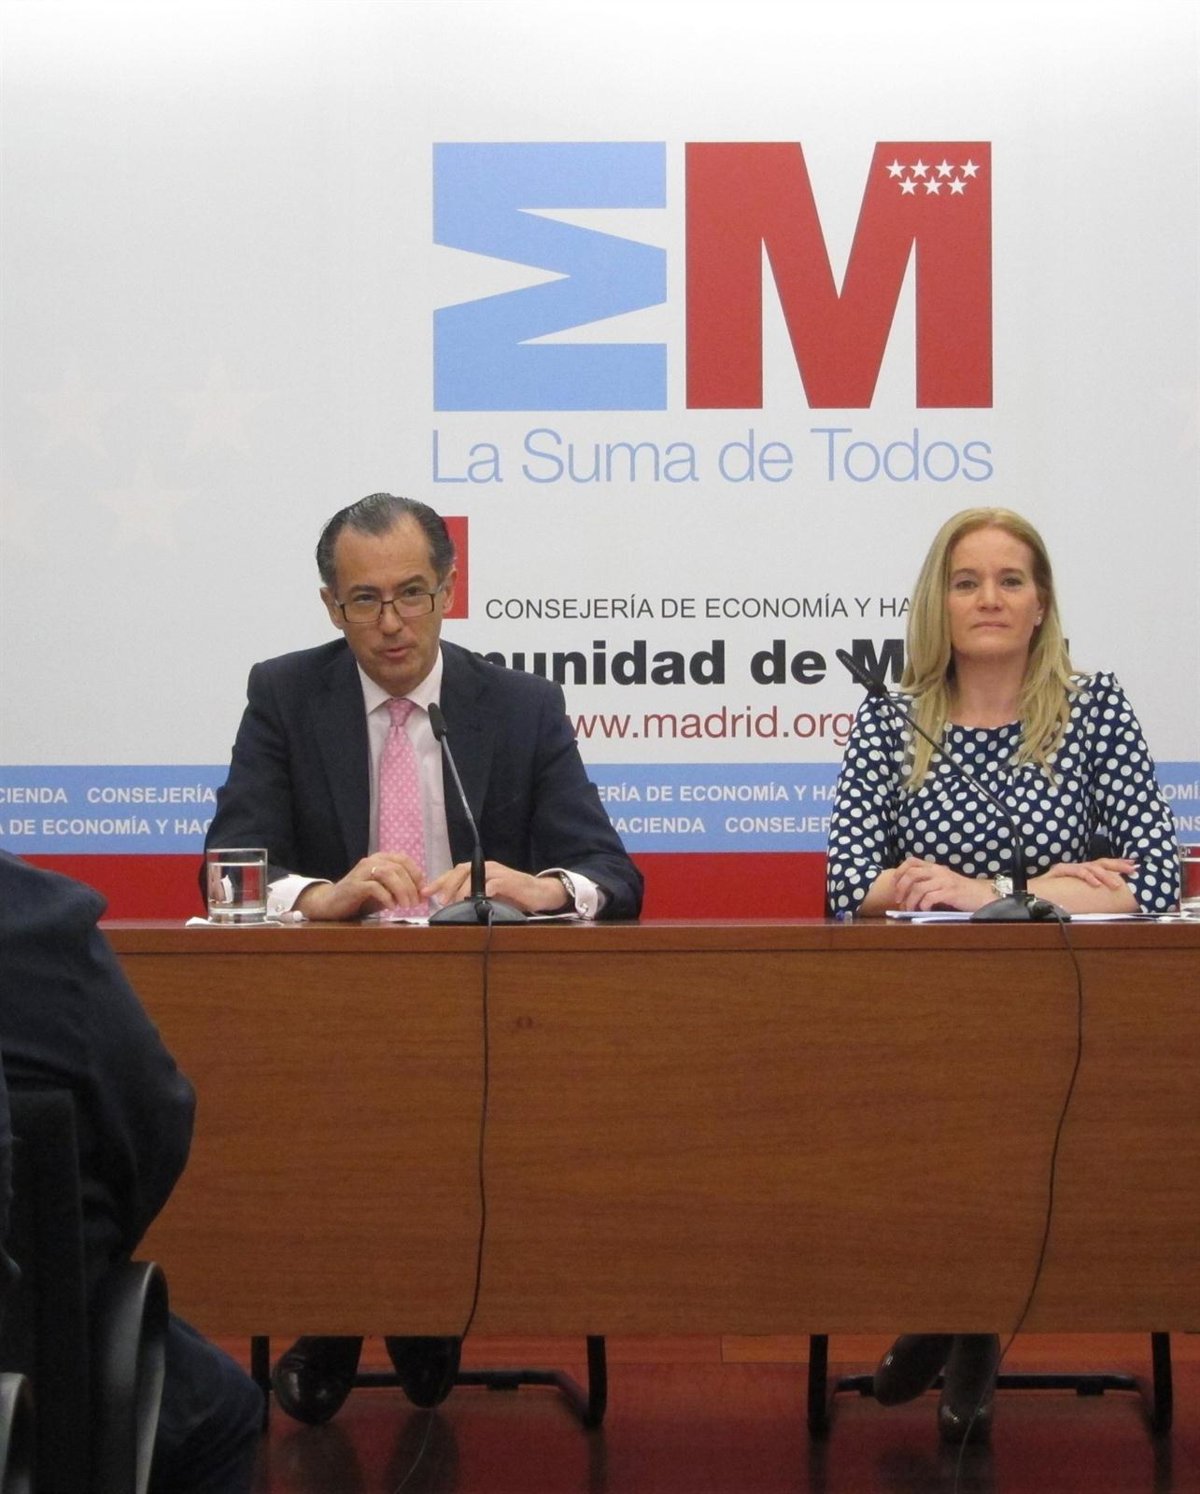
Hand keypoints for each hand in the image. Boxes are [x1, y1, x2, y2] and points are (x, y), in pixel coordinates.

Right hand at [296, 853, 425, 920]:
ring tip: (406, 906)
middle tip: (415, 903)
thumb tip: (423, 894)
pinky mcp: (354, 885)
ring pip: (388, 874)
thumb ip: (401, 890)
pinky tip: (392, 907)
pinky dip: (387, 898)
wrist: (331, 905)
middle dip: (411, 886)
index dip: (416, 874)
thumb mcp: (385, 893)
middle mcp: (371, 862)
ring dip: (401, 891)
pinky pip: (375, 887)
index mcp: (380, 859)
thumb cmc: (360, 899)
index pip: (404, 859)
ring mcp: (361, 872)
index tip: (422, 891)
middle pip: (398, 867)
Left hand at [424, 861, 571, 914]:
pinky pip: (491, 884)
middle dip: (447, 885)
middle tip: (440, 901)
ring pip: (472, 877)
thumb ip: (472, 896)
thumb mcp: (489, 896)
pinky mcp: (507, 880)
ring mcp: (497, 872)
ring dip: (461, 890)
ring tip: (454, 904)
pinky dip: (481, 893)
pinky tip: (476, 902)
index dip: (438, 882)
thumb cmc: (513, 895)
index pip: (454, 872)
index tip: (424, 894)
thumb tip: (450, 906)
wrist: (539, 893)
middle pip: (460, 870)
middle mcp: (486, 867)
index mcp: (479, 870)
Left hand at [891, 856, 995, 912]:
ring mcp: (944, 881)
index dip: (899, 871)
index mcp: (934, 867)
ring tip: (909, 909)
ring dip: (910, 901)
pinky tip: (923, 910)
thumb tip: (905, 890)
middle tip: (898, 900)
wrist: (982, 895)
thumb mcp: (942, 880)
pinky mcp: (950, 893)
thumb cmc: (960, 891)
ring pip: (918, 888)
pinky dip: (923, 905)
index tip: (894, 884)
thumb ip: (927, 881)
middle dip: (901, 888)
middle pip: (911, 874)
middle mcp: (938, 871)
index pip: (911, 861)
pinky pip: (930, 898)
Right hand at [1038, 857, 1134, 890]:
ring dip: (1106, 875)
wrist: (1030, 893)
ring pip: (1091, 867)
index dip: (1118, 864)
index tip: (1134, 865)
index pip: (1103, 865)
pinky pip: (1076, 871)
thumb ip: (1088, 894)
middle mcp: (1076, 867)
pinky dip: (1088, 877)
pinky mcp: (1059, 870)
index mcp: (1082, 872)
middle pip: (1100, 862)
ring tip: (1117, 884)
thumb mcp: (1075, 895)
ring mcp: (1068, 868)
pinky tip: (1096, 884)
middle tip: (1133, 870)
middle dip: (1118, 866)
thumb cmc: (1051, 896)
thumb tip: (1109, 899)